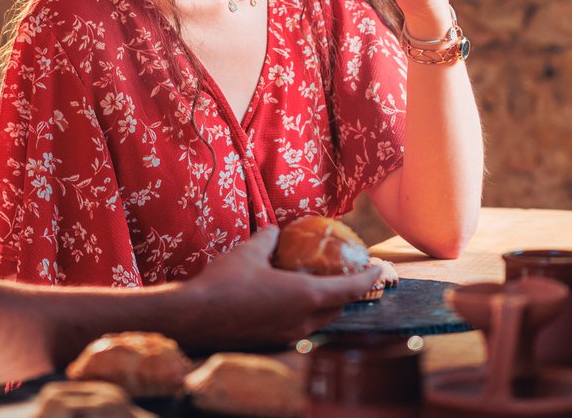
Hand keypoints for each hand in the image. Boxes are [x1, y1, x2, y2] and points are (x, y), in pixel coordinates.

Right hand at [179, 227, 379, 350]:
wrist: (193, 318)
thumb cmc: (224, 282)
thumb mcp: (249, 251)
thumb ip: (269, 239)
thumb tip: (276, 231)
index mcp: (305, 296)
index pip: (350, 289)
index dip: (368, 277)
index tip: (379, 268)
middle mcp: (303, 320)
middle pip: (337, 308)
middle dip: (346, 292)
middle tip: (347, 274)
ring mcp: (288, 335)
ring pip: (319, 320)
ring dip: (324, 304)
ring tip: (319, 285)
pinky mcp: (272, 341)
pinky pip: (300, 327)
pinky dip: (305, 313)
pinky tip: (289, 300)